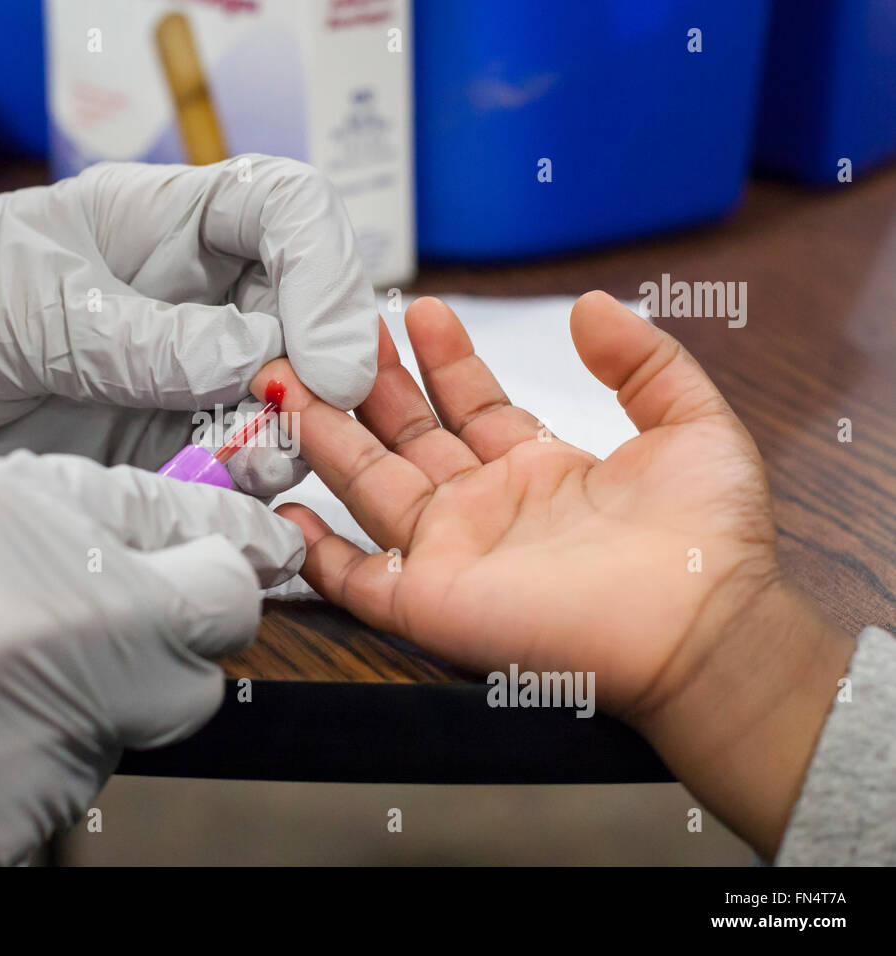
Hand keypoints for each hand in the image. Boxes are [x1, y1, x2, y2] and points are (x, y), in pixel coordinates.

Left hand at [0, 156, 377, 492]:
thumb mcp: (22, 305)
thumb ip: (136, 337)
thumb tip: (255, 362)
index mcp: (159, 225)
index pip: (282, 212)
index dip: (325, 267)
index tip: (326, 354)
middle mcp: (184, 299)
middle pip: (300, 315)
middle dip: (321, 369)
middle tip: (311, 425)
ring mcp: (171, 377)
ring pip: (275, 403)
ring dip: (288, 439)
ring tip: (262, 470)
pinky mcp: (148, 448)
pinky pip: (223, 469)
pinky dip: (243, 493)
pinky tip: (236, 515)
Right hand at [255, 293, 853, 857]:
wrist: (699, 629)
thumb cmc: (707, 540)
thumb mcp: (692, 423)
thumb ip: (643, 360)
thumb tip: (590, 306)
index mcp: (539, 468)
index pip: (470, 404)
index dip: (442, 358)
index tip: (417, 310)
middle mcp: (486, 506)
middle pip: (406, 435)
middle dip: (365, 384)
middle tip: (325, 335)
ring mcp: (452, 553)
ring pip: (368, 484)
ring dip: (324, 434)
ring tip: (284, 379)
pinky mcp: (428, 601)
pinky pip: (355, 579)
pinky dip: (314, 552)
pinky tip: (283, 509)